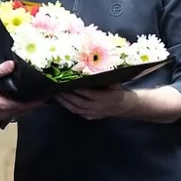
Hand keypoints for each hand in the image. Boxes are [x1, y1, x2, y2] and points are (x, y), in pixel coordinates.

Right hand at [0, 61, 41, 121]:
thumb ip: (0, 70)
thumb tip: (12, 65)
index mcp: (2, 105)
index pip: (25, 106)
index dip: (37, 102)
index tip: (46, 97)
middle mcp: (2, 112)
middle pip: (24, 110)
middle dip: (35, 103)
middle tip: (46, 95)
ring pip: (19, 112)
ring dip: (28, 106)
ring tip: (37, 97)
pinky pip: (12, 112)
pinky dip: (20, 107)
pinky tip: (22, 99)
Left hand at [56, 85, 180, 122]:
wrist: (126, 106)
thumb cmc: (118, 91)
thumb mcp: (114, 81)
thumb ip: (104, 75)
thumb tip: (94, 63)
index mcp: (103, 98)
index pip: (85, 93)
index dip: (74, 88)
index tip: (64, 81)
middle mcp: (96, 108)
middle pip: (76, 102)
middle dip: (64, 95)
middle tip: (54, 87)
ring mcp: (92, 114)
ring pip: (74, 108)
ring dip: (63, 101)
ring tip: (53, 93)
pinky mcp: (89, 117)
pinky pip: (76, 112)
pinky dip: (67, 106)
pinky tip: (60, 100)